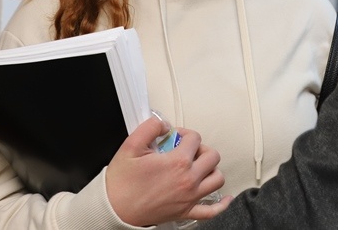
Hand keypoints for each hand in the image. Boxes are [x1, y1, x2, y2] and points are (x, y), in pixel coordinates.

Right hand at [106, 117, 228, 225]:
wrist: (114, 209)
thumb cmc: (121, 183)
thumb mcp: (131, 145)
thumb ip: (150, 127)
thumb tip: (164, 124)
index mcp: (177, 162)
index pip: (194, 138)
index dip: (184, 133)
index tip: (174, 137)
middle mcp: (188, 180)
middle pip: (212, 156)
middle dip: (201, 148)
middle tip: (188, 150)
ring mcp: (189, 198)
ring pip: (217, 179)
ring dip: (211, 169)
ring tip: (198, 166)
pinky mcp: (186, 212)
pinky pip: (212, 210)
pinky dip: (221, 204)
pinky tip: (224, 197)